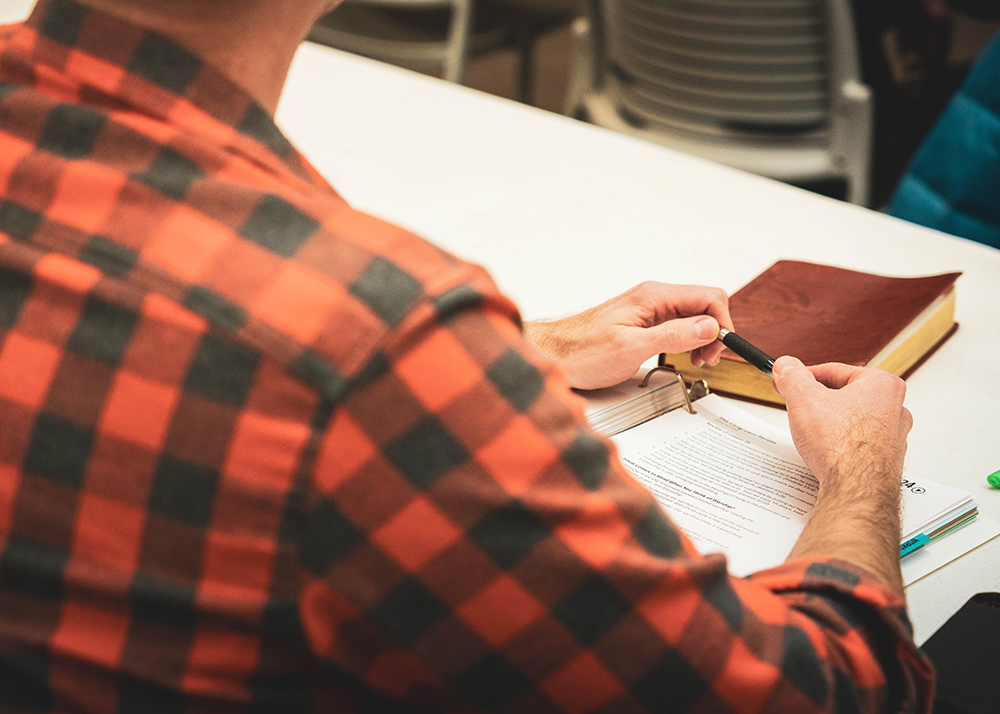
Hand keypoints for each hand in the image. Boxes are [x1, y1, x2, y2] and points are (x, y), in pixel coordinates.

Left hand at [524, 282, 732, 389]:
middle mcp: (653, 297)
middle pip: (704, 305)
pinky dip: (687, 340)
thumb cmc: (581, 352)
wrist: (553, 355)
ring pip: (693, 316)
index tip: (719, 349)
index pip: (709, 297)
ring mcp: (648, 309)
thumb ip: (673, 336)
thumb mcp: (632, 348)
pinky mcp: (643, 322)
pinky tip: (681, 356)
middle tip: (707, 359)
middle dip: (715, 332)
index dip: (722, 324)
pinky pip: (677, 324)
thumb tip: (708, 327)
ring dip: (702, 337)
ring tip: (696, 360)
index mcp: (654, 297)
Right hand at [773, 356, 911, 592]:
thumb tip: (786, 366)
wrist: (856, 489)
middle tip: (798, 407)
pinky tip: (826, 452)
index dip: (804, 377)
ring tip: (812, 433)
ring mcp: (893, 436)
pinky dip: (840, 444)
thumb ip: (792, 376)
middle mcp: (894, 408)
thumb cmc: (842, 446)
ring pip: (852, 420)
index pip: (834, 371)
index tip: (788, 381)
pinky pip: (857, 443)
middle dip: (819, 401)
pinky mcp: (886, 459)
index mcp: (881, 384)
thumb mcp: (804, 399)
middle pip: (845, 395)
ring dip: (830, 423)